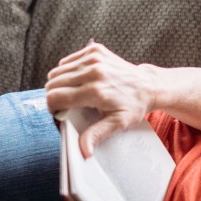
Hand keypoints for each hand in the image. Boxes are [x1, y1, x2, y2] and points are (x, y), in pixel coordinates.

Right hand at [45, 42, 157, 156]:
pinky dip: (68, 70)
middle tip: (66, 104)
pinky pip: (68, 61)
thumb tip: (84, 151)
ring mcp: (94, 58)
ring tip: (73, 92)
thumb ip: (96, 134)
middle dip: (54, 95)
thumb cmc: (133, 106)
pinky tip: (79, 80)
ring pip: (57, 70)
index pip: (55, 97)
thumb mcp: (117, 123)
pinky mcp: (94, 49)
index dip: (52, 107)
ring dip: (59, 83)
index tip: (59, 112)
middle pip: (53, 83)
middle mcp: (93, 71)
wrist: (148, 85)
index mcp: (95, 91)